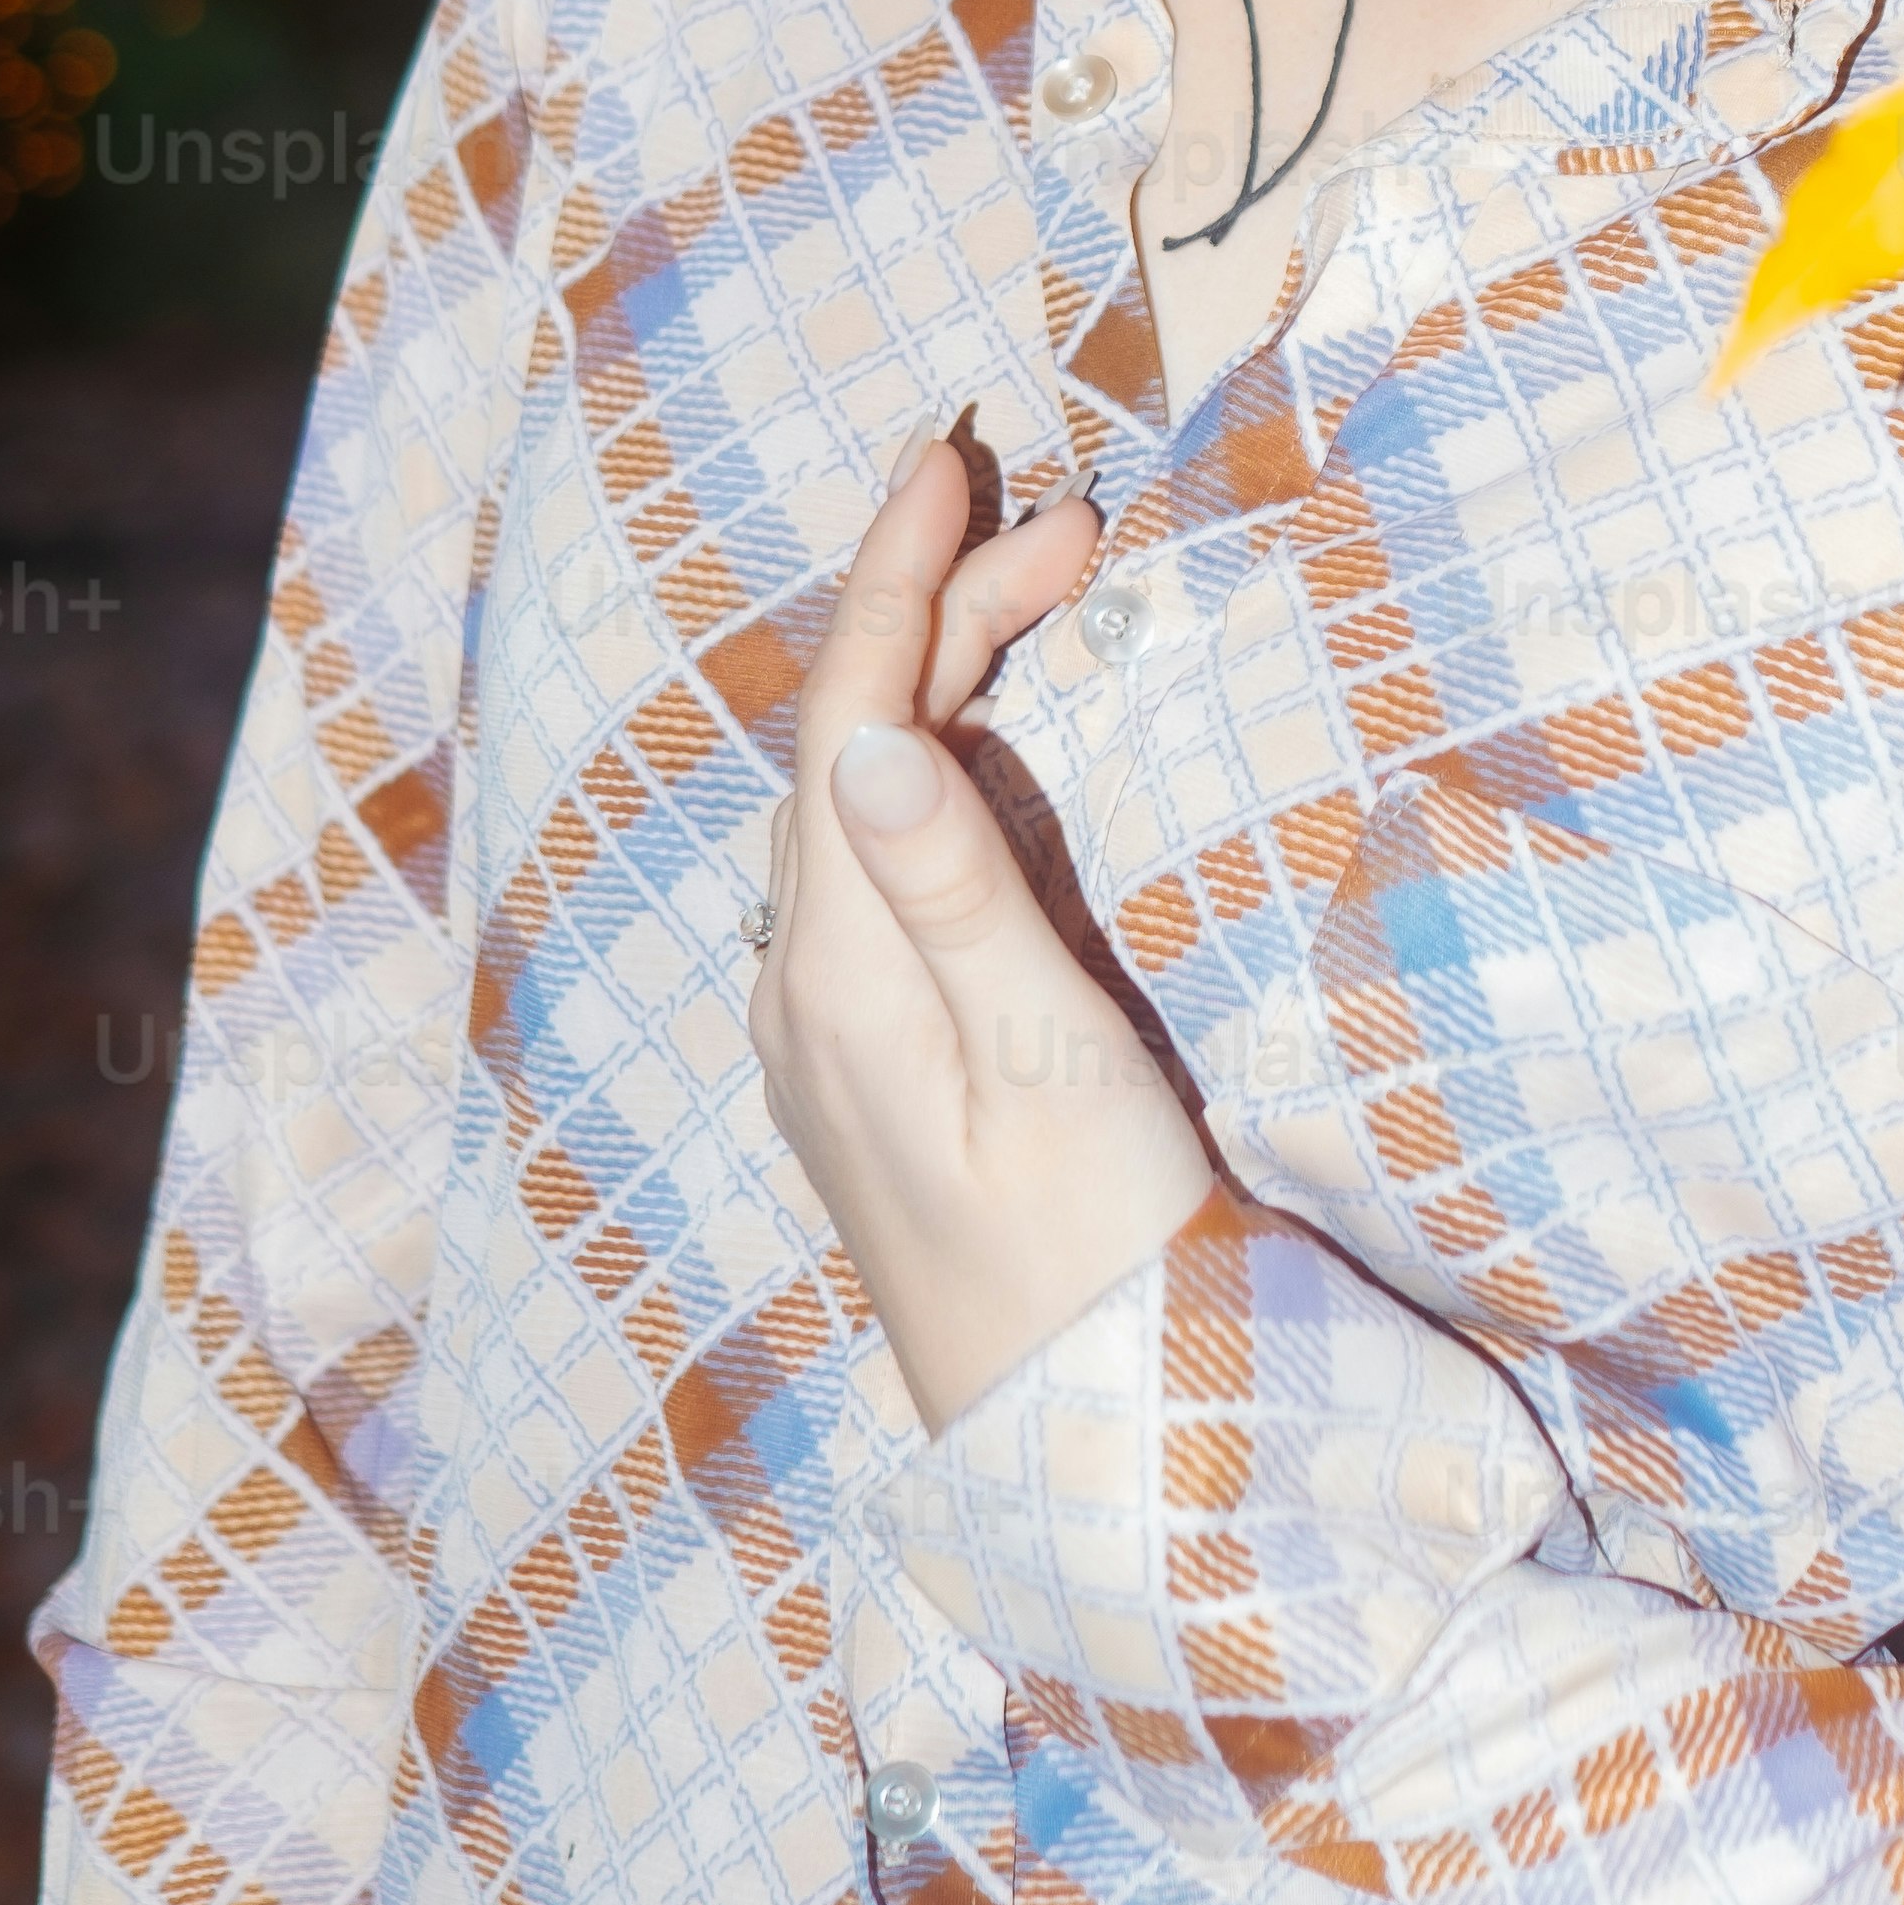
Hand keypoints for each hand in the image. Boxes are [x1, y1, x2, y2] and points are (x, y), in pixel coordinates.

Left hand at [747, 430, 1217, 1432]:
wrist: (1086, 1448)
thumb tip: (878, 738)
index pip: (846, 724)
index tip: (951, 456)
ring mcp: (833, 1032)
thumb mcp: (1049, 1065)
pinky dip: (945, 763)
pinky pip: (885, 861)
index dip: (897, 581)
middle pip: (852, 746)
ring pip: (866, 797)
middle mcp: (808, 988)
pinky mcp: (876, 1064)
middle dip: (943, 609)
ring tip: (1054, 591)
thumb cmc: (1095, 1257)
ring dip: (947, 678)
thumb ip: (962, 897)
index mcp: (840, 975)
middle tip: (1077, 524)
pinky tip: (998, 745)